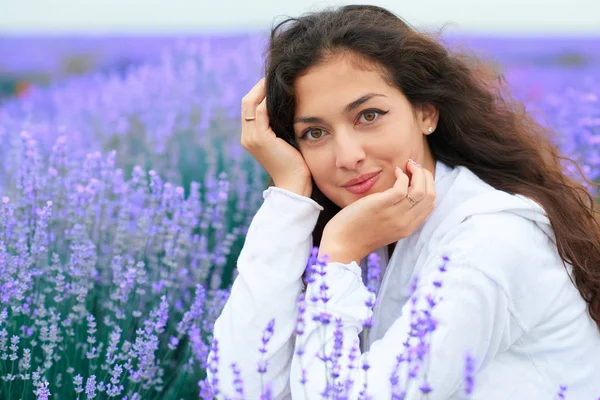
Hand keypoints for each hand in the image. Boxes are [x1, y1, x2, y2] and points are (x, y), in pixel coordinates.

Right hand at [241, 77, 311, 197]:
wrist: (294, 185)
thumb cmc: (295, 166)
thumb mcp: (286, 141)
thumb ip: (282, 126)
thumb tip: (291, 107)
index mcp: (251, 137)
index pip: (249, 107)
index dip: (259, 92)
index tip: (274, 81)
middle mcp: (246, 136)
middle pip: (246, 101)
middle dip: (260, 86)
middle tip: (275, 75)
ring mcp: (251, 138)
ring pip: (251, 103)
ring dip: (264, 89)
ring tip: (278, 79)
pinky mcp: (260, 139)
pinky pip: (260, 112)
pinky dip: (268, 100)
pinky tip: (283, 93)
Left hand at [319, 160, 435, 263]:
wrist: (342, 244)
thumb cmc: (358, 233)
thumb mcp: (385, 227)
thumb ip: (397, 214)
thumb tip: (402, 192)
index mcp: (408, 227)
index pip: (430, 204)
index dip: (428, 186)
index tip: (418, 176)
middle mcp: (405, 222)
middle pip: (429, 196)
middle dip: (426, 176)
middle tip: (414, 167)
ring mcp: (395, 215)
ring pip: (420, 190)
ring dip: (417, 173)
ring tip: (407, 165)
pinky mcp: (382, 206)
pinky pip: (402, 187)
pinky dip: (402, 176)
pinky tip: (395, 171)